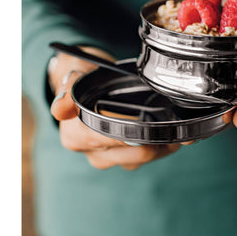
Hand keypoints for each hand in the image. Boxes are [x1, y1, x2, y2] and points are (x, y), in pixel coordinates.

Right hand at [49, 46, 180, 169]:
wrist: (90, 84)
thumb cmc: (83, 81)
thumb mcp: (73, 78)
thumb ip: (67, 91)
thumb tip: (60, 109)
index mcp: (76, 137)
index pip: (110, 140)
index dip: (133, 133)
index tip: (151, 123)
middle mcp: (94, 153)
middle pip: (132, 153)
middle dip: (154, 140)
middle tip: (172, 123)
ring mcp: (112, 158)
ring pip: (144, 158)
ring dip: (162, 145)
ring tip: (177, 128)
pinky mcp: (128, 158)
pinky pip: (150, 157)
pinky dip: (165, 147)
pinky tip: (175, 135)